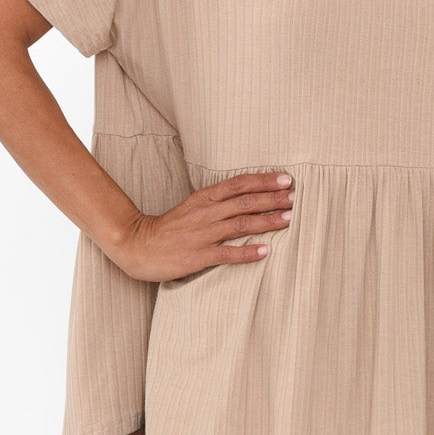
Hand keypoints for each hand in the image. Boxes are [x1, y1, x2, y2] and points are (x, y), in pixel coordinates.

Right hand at [110, 171, 294, 282]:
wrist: (137, 245)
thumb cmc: (168, 228)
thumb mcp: (192, 207)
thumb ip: (217, 203)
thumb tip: (246, 199)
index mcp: (204, 199)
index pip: (238, 184)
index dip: (263, 180)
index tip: (285, 178)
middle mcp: (206, 213)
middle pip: (244, 201)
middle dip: (272, 198)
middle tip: (296, 197)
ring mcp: (202, 234)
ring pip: (240, 224)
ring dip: (267, 221)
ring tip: (289, 219)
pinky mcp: (198, 255)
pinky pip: (227, 253)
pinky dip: (247, 252)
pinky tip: (265, 251)